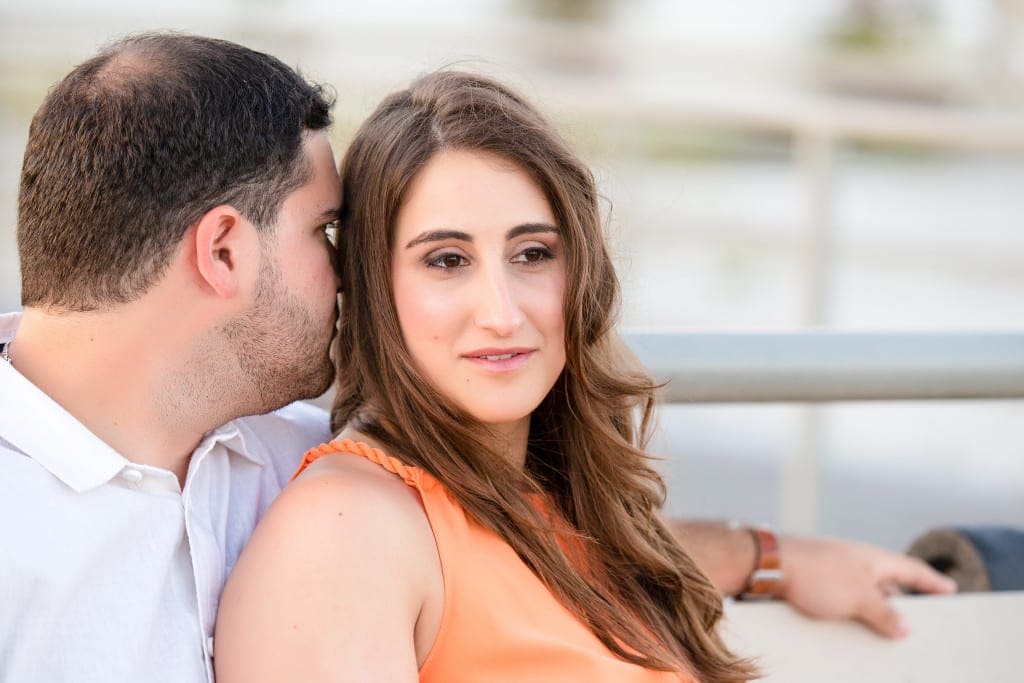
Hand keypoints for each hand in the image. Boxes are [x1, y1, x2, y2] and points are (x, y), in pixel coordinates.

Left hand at [777, 535, 956, 637]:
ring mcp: (834, 572)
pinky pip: (842, 603)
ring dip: (873, 614)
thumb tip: (904, 626)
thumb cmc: (816, 573)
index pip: (911, 569)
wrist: (768, 565)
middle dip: (900, 605)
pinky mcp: (815, 583)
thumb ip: (885, 613)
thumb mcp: (859, 597)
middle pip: (888, 585)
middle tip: (916, 626)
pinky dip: (851, 616)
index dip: (932, 581)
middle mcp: (855, 562)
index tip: (950, 589)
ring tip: (884, 639)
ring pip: (863, 596)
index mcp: (873, 558)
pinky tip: (850, 633)